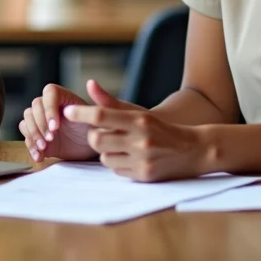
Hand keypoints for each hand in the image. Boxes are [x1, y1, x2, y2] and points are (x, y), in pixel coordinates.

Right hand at [18, 80, 140, 162]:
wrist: (96, 149)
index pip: (49, 93)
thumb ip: (98, 101)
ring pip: (27, 119)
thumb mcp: (102, 117)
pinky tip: (40, 156)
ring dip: (32, 134)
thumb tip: (91, 83)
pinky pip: (26, 136)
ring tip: (43, 148)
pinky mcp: (40, 136)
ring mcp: (43, 121)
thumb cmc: (101, 130)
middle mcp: (51, 107)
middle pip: (34, 106)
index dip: (49, 108)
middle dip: (39, 124)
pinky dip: (30, 147)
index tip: (56, 126)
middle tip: (49, 139)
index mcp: (65, 97)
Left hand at [63, 103, 214, 181]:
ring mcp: (142, 159)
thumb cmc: (160, 128)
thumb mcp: (139, 112)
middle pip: (96, 139)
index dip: (80, 114)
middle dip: (93, 136)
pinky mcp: (144, 176)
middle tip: (98, 133)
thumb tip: (89, 84)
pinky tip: (130, 158)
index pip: (101, 115)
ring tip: (119, 147)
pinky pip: (116, 170)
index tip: (66, 113)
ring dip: (106, 152)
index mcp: (139, 120)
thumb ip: (112, 102)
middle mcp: (140, 139)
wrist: (193, 150)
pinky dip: (118, 164)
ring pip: (104, 157)